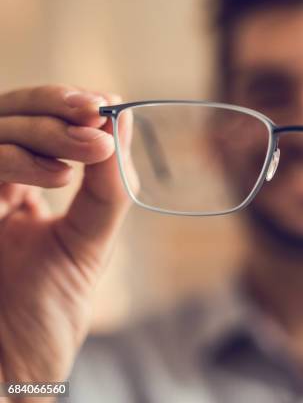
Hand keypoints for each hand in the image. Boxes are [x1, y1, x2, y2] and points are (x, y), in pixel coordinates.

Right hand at [0, 85, 133, 392]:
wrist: (13, 367)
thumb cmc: (47, 310)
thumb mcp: (89, 241)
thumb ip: (107, 186)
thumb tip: (124, 120)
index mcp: (22, 187)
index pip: (38, 124)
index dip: (67, 105)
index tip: (108, 103)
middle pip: (8, 115)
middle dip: (54, 107)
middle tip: (97, 110)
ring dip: (46, 131)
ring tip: (94, 149)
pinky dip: (17, 161)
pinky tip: (60, 177)